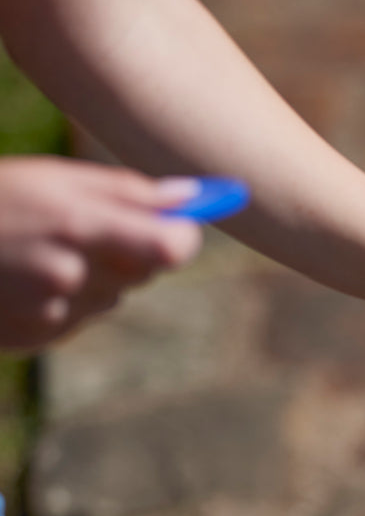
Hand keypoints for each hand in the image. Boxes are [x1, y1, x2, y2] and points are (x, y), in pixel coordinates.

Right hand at [0, 157, 201, 349]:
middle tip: (78, 227)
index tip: (176, 228)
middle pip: (143, 274)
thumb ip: (128, 191)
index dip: (181, 238)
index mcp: (78, 224)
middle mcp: (70, 274)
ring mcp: (51, 312)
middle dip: (128, 252)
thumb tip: (195, 198)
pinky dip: (60, 302)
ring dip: (90, 277)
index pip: (172, 248)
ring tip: (34, 252)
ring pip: (109, 297)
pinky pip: (75, 318)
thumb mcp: (52, 178)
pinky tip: (19, 280)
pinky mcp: (35, 337)